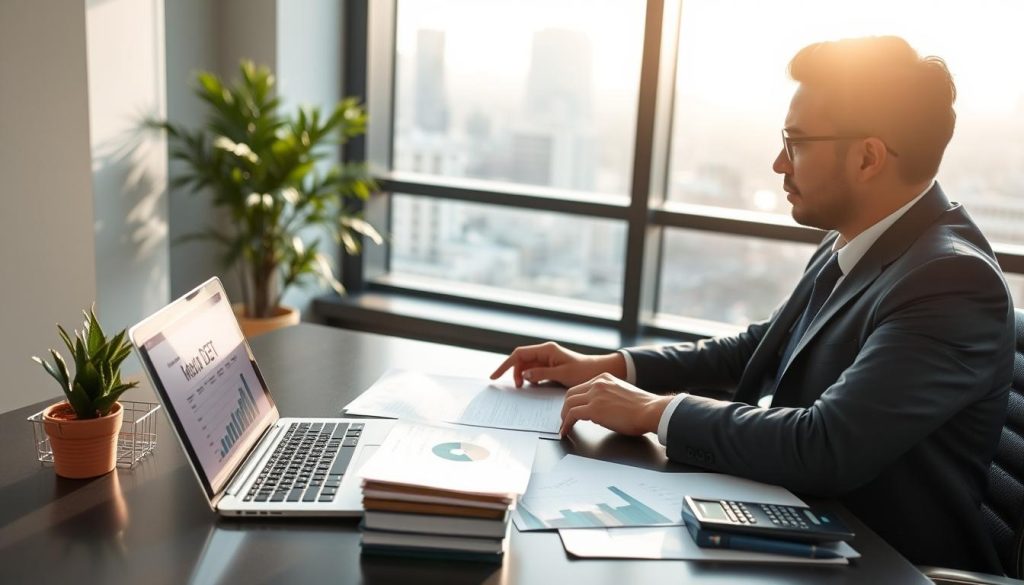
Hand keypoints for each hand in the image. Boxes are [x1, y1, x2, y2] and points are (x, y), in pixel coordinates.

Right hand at [490, 341, 625, 387]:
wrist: (598, 371)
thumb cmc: (583, 371)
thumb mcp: (562, 374)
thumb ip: (542, 374)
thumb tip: (524, 375)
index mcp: (546, 350)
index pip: (519, 354)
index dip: (505, 365)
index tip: (495, 376)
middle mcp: (545, 352)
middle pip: (521, 360)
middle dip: (514, 372)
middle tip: (516, 387)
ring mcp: (547, 359)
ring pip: (526, 366)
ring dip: (522, 376)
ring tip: (524, 387)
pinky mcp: (550, 366)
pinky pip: (534, 371)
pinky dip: (530, 378)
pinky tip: (533, 385)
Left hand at [559, 373, 672, 436]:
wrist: (651, 410)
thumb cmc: (643, 407)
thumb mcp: (622, 393)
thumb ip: (609, 396)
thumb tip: (601, 409)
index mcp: (605, 378)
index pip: (581, 387)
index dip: (575, 400)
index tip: (572, 409)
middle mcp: (598, 383)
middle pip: (571, 393)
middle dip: (566, 407)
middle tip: (565, 418)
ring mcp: (595, 395)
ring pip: (569, 403)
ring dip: (564, 416)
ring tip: (564, 426)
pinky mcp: (594, 409)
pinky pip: (572, 415)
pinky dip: (566, 424)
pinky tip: (566, 431)